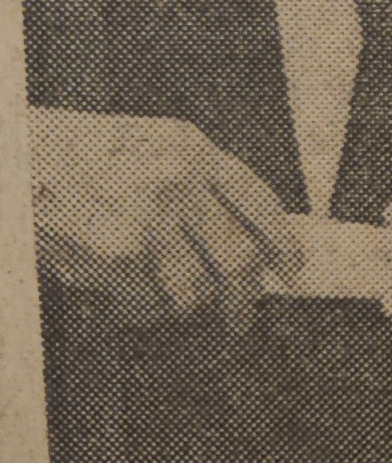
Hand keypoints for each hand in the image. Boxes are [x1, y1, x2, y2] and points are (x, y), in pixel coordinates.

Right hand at [29, 105, 301, 327]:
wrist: (16, 158)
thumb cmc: (78, 155)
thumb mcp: (148, 145)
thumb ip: (195, 181)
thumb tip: (240, 238)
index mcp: (192, 148)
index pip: (258, 201)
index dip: (283, 242)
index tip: (292, 269)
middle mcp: (179, 180)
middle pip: (237, 257)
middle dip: (244, 298)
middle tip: (241, 318)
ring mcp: (149, 218)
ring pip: (194, 290)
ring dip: (186, 308)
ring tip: (169, 305)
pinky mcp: (118, 254)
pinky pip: (148, 303)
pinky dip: (142, 311)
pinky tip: (127, 299)